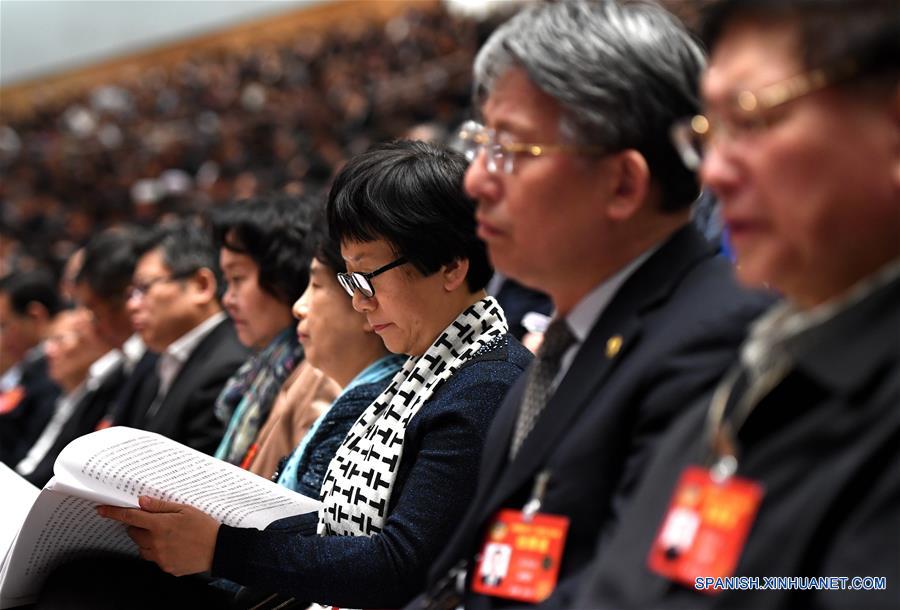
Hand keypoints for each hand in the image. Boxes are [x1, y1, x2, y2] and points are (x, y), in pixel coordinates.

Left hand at [98, 496, 219, 575]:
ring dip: (147, 540)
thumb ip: (161, 506)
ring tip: (167, 535)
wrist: (220, 549)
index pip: (130, 517)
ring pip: (141, 547)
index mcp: (160, 525)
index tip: (102, 510)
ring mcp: (160, 557)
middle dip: (139, 525)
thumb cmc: (205, 527)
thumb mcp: (185, 509)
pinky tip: (174, 545)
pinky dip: (158, 551)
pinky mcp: (165, 567)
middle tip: (156, 521)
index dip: (113, 513)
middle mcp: (156, 543)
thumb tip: (142, 502)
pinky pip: (154, 558)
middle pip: (134, 532)